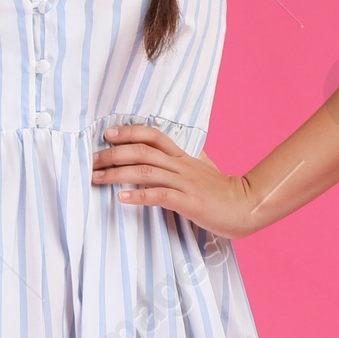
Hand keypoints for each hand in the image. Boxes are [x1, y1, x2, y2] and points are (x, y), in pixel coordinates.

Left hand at [91, 123, 258, 235]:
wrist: (247, 206)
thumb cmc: (223, 191)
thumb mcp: (204, 169)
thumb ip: (187, 160)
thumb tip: (175, 151)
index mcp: (183, 157)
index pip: (153, 135)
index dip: (129, 131)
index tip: (107, 134)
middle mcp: (181, 166)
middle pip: (142, 151)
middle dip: (112, 154)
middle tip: (91, 161)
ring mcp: (185, 183)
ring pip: (146, 172)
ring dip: (117, 174)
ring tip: (96, 178)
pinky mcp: (189, 202)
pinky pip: (160, 196)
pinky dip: (139, 196)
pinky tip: (122, 198)